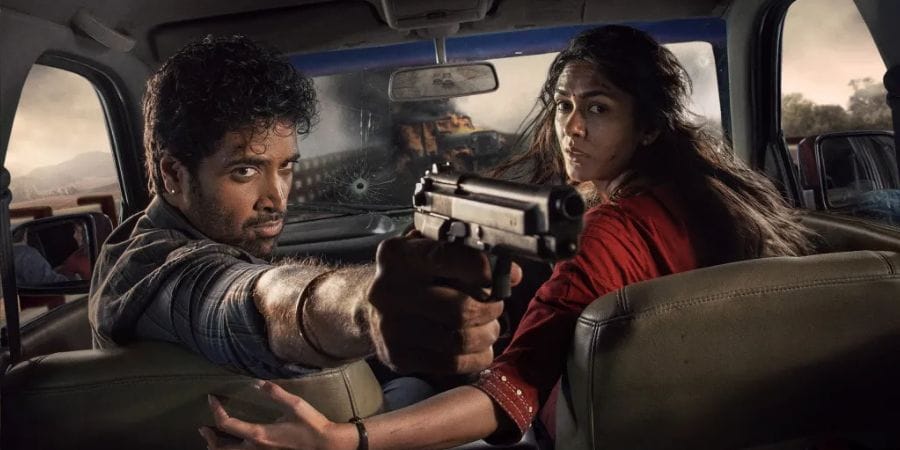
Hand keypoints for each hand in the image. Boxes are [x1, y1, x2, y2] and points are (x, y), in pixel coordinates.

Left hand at [200, 380, 354, 449]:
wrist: (326, 446)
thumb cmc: (311, 425)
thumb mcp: (295, 405)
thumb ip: (276, 393)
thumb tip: (258, 382)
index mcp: (259, 435)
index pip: (227, 424)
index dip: (216, 410)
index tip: (211, 398)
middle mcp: (256, 449)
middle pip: (222, 449)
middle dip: (209, 438)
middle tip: (202, 428)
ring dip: (218, 448)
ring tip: (213, 439)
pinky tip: (235, 445)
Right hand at [367, 231, 521, 374]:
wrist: (369, 308)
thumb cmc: (412, 275)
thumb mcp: (426, 251)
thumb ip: (462, 254)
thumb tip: (510, 273)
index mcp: (397, 256)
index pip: (450, 258)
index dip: (486, 268)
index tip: (508, 275)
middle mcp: (388, 291)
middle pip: (460, 308)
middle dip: (490, 309)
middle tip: (497, 306)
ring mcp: (391, 327)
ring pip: (459, 339)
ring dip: (486, 335)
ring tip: (490, 327)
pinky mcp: (397, 357)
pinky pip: (451, 364)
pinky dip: (476, 357)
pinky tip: (480, 348)